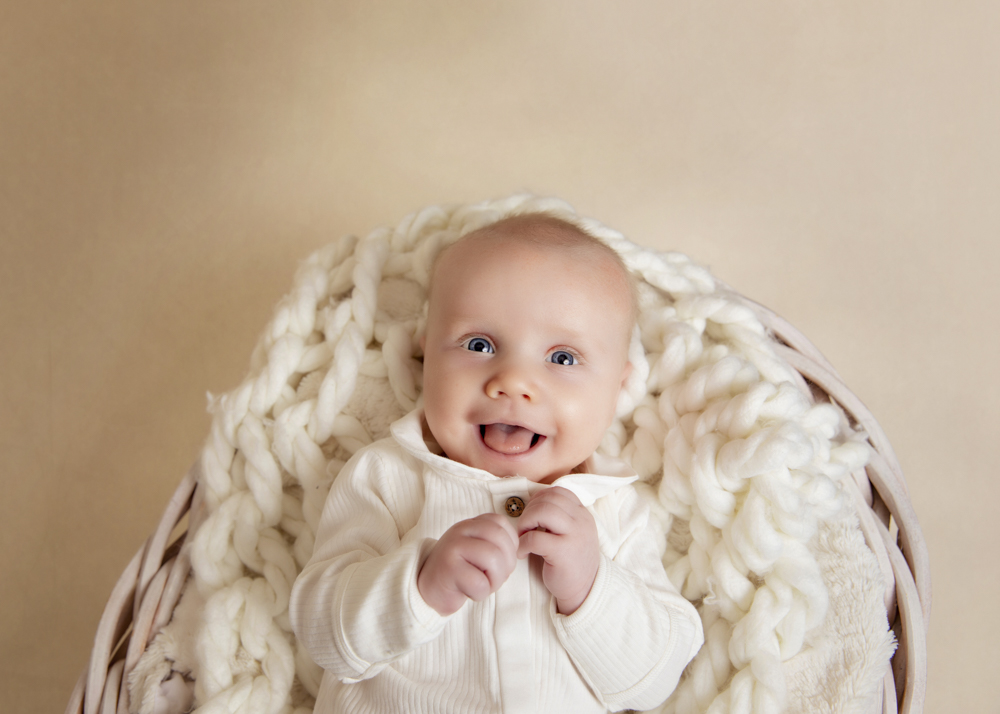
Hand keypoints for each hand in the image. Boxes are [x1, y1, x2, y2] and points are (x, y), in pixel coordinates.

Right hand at [417, 513, 518, 615]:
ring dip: (495, 580)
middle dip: (506, 565)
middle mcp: (461, 530)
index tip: (501, 560)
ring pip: (493, 559)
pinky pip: (479, 582)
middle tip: (494, 577)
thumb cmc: (460, 572)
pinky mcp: (448, 569)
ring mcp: (453, 547)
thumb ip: (496, 543)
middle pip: (500, 540)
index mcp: (471, 524)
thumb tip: (519, 550)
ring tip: (483, 585)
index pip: (501, 523)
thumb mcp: (477, 550)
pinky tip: (468, 591)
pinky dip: (480, 593)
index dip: (510, 545)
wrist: (428, 588)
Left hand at [516, 487, 599, 614]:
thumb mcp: (572, 533)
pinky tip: (523, 552)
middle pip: (548, 499)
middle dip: (529, 510)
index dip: (539, 499)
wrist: (584, 591)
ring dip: (525, 522)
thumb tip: (532, 504)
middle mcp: (581, 521)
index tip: (532, 514)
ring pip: (543, 512)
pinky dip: (522, 544)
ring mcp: (574, 535)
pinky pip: (535, 538)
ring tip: (523, 536)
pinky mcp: (563, 552)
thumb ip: (560, 517)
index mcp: (582, 514)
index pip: (558, 492)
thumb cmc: (571, 561)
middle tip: (524, 528)